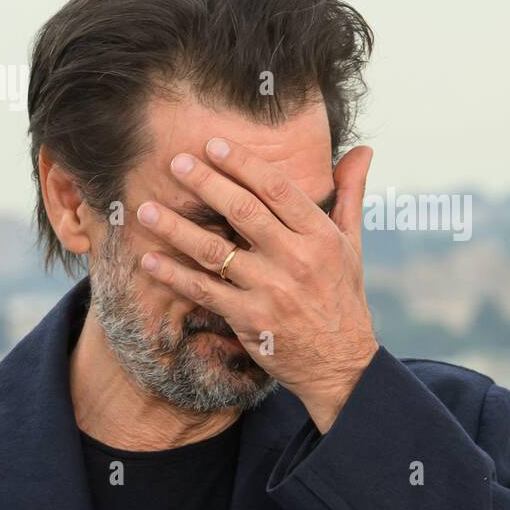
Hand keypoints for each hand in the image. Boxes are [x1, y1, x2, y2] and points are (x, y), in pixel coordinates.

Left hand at [136, 137, 377, 432]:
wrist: (341, 364)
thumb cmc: (343, 297)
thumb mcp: (352, 245)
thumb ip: (350, 194)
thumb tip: (363, 150)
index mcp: (321, 236)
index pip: (277, 189)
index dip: (243, 164)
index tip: (213, 145)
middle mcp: (297, 260)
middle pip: (243, 211)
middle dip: (205, 183)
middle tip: (175, 162)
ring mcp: (272, 291)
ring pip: (215, 251)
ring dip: (176, 228)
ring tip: (146, 209)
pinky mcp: (251, 319)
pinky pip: (204, 291)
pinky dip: (174, 275)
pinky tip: (149, 260)